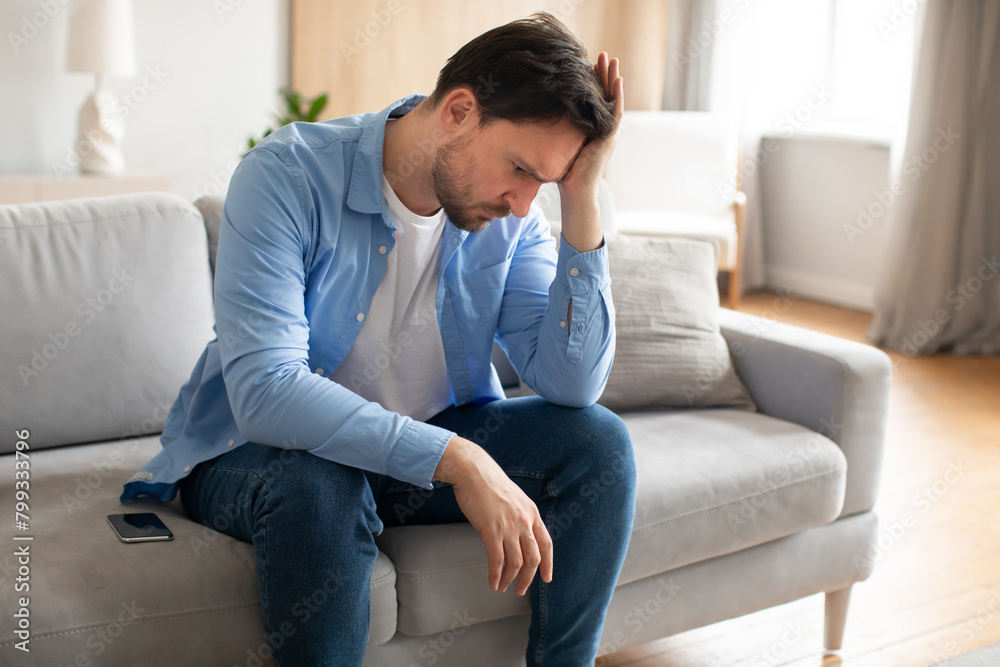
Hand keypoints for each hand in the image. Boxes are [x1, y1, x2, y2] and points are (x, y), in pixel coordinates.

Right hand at [434, 435, 552, 595]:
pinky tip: (493, 582)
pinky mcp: (491, 530)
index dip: (548, 564)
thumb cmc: (489, 482)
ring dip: (510, 579)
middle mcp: (524, 521)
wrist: (473, 470)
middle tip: (521, 590)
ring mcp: (509, 526)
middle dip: (528, 578)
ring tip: (502, 587)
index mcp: (532, 512)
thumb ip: (519, 515)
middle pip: (533, 558)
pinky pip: (497, 560)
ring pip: (516, 562)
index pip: (546, 544)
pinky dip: (496, 574)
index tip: (546, 578)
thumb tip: (518, 533)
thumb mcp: (514, 498)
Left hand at [558, 52, 623, 252]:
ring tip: (611, 60)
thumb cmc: (563, 174)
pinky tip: (617, 81)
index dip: (592, 82)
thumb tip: (527, 118)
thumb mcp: (555, 146)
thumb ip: (550, 133)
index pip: (593, 100)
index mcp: (590, 129)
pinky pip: (615, 113)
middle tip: (601, 55)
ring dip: (612, 79)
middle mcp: (601, 129)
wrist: (574, 193)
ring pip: (613, 100)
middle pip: (604, 95)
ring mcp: (607, 133)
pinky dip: (617, 97)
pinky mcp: (609, 139)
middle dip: (603, 75)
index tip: (587, 63)